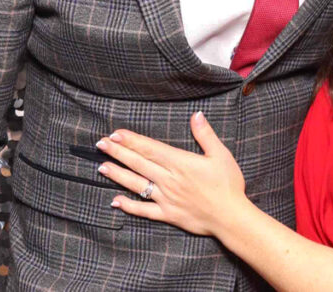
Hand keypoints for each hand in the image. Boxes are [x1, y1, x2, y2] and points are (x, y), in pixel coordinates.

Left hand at [95, 112, 246, 236]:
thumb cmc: (228, 184)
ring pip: (137, 184)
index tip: (115, 134)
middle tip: (101, 144)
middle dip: (118, 152)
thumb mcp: (221, 154)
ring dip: (118, 175)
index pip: (150, 148)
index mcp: (180, 163)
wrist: (230, 217)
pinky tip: (115, 200)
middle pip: (138, 163)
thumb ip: (205, 135)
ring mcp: (166, 198)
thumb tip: (196, 115)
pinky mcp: (167, 215)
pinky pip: (144, 210)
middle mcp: (168, 180)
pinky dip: (129, 206)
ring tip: (102, 167)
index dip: (131, 141)